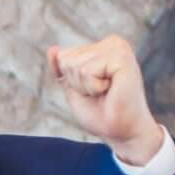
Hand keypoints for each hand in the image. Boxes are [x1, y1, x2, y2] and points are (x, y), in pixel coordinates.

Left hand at [47, 36, 163, 165]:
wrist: (122, 132)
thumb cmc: (101, 113)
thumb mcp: (74, 89)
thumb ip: (63, 69)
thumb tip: (52, 49)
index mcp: (103, 47)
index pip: (63, 56)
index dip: (71, 80)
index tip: (93, 89)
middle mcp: (112, 43)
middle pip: (67, 59)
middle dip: (77, 83)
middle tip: (100, 93)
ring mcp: (118, 48)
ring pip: (75, 65)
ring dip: (86, 86)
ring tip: (106, 92)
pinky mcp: (122, 58)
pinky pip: (87, 71)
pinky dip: (93, 87)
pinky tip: (111, 90)